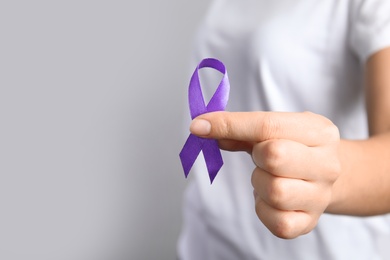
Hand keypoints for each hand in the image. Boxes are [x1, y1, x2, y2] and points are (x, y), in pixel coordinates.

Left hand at [190, 111, 340, 238]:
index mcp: (319, 131)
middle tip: (261, 157)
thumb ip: (239, 129)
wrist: (324, 176)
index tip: (198, 126)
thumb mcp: (273, 130)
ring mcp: (321, 196)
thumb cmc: (292, 148)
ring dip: (259, 183)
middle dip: (257, 156)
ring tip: (267, 177)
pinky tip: (267, 198)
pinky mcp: (309, 223)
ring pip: (275, 191)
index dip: (228, 124)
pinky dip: (262, 209)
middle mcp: (327, 164)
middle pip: (275, 156)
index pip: (268, 125)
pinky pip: (276, 221)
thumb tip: (203, 128)